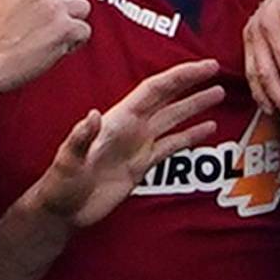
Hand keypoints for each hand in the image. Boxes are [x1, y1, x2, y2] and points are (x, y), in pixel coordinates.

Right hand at [0, 0, 90, 90]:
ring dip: (70, 24)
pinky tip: (54, 47)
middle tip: (42, 26)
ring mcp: (54, 5)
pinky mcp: (65, 27)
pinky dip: (73, 43)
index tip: (45, 5)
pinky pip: (84, 31)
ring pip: (82, 8)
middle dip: (62, 8)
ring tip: (48, 36)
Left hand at [35, 60, 225, 227]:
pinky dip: (190, 136)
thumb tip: (93, 115)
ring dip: (195, 105)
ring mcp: (138, 145)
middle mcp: (131, 128)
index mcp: (118, 120)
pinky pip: (171, 145)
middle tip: (216, 69)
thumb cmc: (60, 184)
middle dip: (191, 83)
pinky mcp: (141, 164)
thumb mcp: (67, 160)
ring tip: (219, 93)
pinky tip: (208, 129)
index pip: (155, 90)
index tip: (203, 67)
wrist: (63, 211)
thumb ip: (81, 138)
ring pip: (173, 119)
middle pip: (168, 98)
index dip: (180, 77)